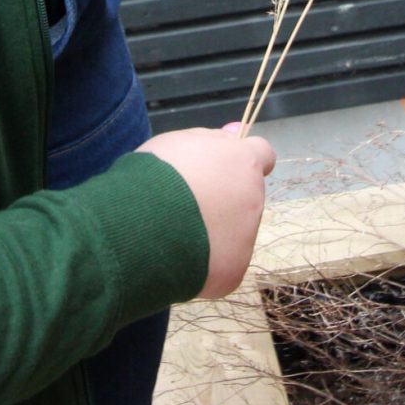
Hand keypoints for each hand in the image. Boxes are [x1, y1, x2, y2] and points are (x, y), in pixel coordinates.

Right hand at [139, 123, 276, 298]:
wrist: (142, 226)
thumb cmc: (157, 175)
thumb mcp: (179, 142)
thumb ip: (212, 138)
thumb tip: (238, 131)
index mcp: (243, 164)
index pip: (262, 155)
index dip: (243, 162)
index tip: (224, 169)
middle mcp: (253, 202)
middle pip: (245, 199)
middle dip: (223, 201)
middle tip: (186, 205)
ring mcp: (246, 240)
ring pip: (234, 235)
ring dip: (212, 233)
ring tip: (174, 234)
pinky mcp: (232, 273)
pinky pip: (219, 266)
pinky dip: (203, 264)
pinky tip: (177, 258)